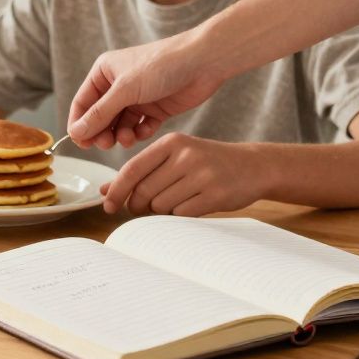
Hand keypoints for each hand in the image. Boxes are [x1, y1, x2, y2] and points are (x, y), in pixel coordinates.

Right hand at [67, 32, 222, 149]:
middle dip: (102, 132)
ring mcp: (137, 98)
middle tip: (107, 144)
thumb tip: (76, 132)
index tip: (81, 143)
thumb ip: (100, 113)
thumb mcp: (125, 89)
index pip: (82, 103)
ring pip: (120, 125)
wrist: (202, 62)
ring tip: (128, 138)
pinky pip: (140, 127)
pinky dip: (140, 132)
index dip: (79, 124)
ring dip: (121, 135)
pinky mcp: (155, 108)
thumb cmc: (161, 65)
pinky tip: (146, 130)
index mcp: (104, 73)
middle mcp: (118, 85)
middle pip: (100, 117)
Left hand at [100, 134, 267, 216]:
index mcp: (171, 142)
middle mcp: (185, 155)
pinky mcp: (215, 194)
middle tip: (142, 209)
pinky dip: (179, 216)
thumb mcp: (174, 157)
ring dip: (160, 211)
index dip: (116, 190)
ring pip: (161, 205)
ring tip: (175, 202)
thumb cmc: (207, 163)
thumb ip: (141, 171)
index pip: (132, 169)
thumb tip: (104, 190)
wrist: (253, 166)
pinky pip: (181, 214)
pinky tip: (189, 207)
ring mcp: (202, 174)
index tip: (108, 205)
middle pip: (144, 191)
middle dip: (137, 206)